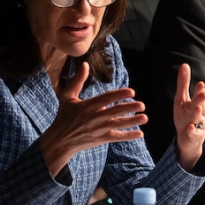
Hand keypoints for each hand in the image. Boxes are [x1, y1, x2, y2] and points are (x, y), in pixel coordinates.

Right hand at [39, 62, 146, 176]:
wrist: (60, 140)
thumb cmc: (64, 116)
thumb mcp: (67, 97)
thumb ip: (77, 81)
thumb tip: (85, 64)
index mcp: (88, 105)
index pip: (106, 98)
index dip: (119, 94)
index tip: (131, 91)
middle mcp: (95, 117)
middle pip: (115, 111)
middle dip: (129, 108)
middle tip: (142, 105)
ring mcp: (99, 129)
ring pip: (118, 125)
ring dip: (132, 121)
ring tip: (145, 118)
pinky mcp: (101, 139)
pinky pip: (117, 137)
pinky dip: (128, 136)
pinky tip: (140, 133)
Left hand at [172, 63, 204, 170]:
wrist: (187, 138)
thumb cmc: (185, 115)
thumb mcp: (181, 99)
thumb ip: (184, 83)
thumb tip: (185, 64)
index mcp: (199, 103)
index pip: (200, 95)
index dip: (200, 91)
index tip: (200, 84)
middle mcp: (202, 114)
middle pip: (202, 106)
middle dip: (202, 100)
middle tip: (203, 94)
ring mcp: (200, 125)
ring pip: (201, 120)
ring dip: (199, 115)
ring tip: (196, 109)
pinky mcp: (195, 136)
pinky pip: (195, 133)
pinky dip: (192, 130)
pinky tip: (189, 127)